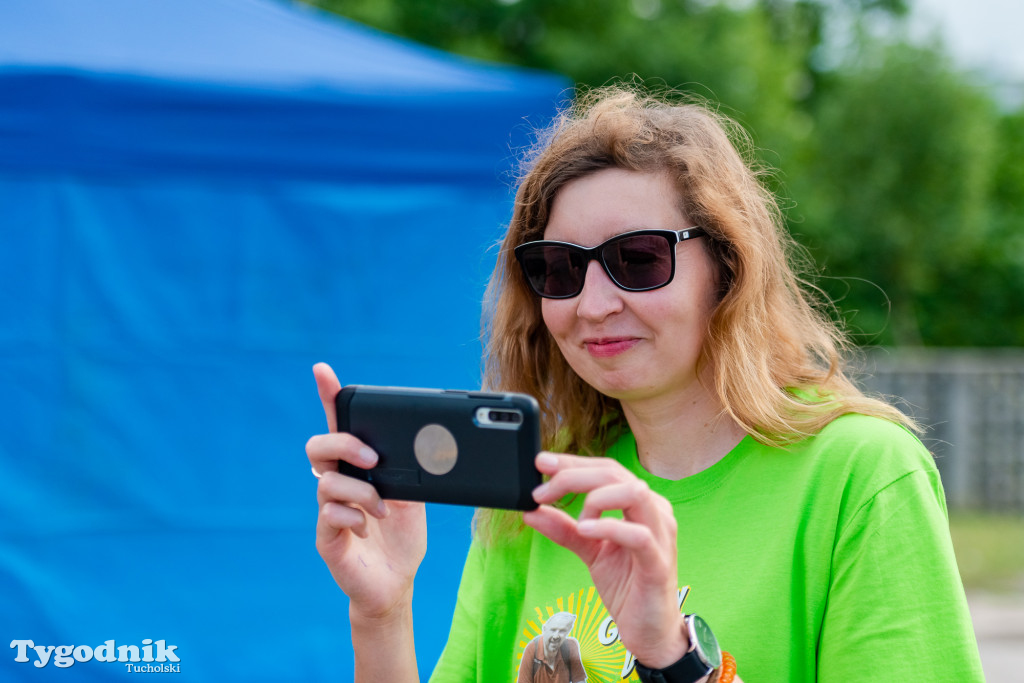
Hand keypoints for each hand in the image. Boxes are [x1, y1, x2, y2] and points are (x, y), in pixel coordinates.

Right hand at [306, 363, 426, 620]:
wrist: (398, 582)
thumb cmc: (402, 536)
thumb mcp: (416, 496)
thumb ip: (413, 469)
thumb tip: (429, 444)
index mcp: (357, 467)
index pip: (338, 425)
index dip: (328, 396)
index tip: (324, 371)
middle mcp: (338, 483)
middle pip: (318, 446)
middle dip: (344, 444)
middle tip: (373, 458)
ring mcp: (328, 509)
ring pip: (326, 480)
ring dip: (362, 491)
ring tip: (383, 509)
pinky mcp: (326, 536)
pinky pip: (328, 514)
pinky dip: (354, 517)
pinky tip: (368, 528)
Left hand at [523, 452, 688, 667]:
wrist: (649, 631)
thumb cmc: (627, 586)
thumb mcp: (589, 551)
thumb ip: (563, 529)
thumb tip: (531, 510)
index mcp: (639, 504)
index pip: (606, 469)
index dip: (572, 463)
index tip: (540, 463)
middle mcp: (654, 512)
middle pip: (615, 473)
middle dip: (573, 475)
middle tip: (541, 490)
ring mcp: (661, 536)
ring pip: (633, 493)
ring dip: (595, 498)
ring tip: (576, 521)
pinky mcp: (659, 563)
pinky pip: (638, 535)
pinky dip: (608, 526)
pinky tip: (585, 530)